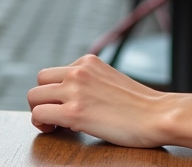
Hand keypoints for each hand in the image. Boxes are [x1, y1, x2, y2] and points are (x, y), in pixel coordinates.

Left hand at [27, 55, 168, 146]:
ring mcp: (75, 91)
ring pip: (34, 97)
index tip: (65, 105)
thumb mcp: (111, 80)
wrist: (158, 115)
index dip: (56, 91)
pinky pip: (38, 115)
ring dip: (40, 112)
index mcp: (88, 61)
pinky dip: (42, 125)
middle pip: (40, 81)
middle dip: (44, 99)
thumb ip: (91, 81)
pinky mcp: (73, 113)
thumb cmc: (141, 105)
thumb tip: (73, 95)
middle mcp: (78, 71)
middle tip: (55, 116)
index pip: (55, 72)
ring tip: (54, 125)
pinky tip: (56, 130)